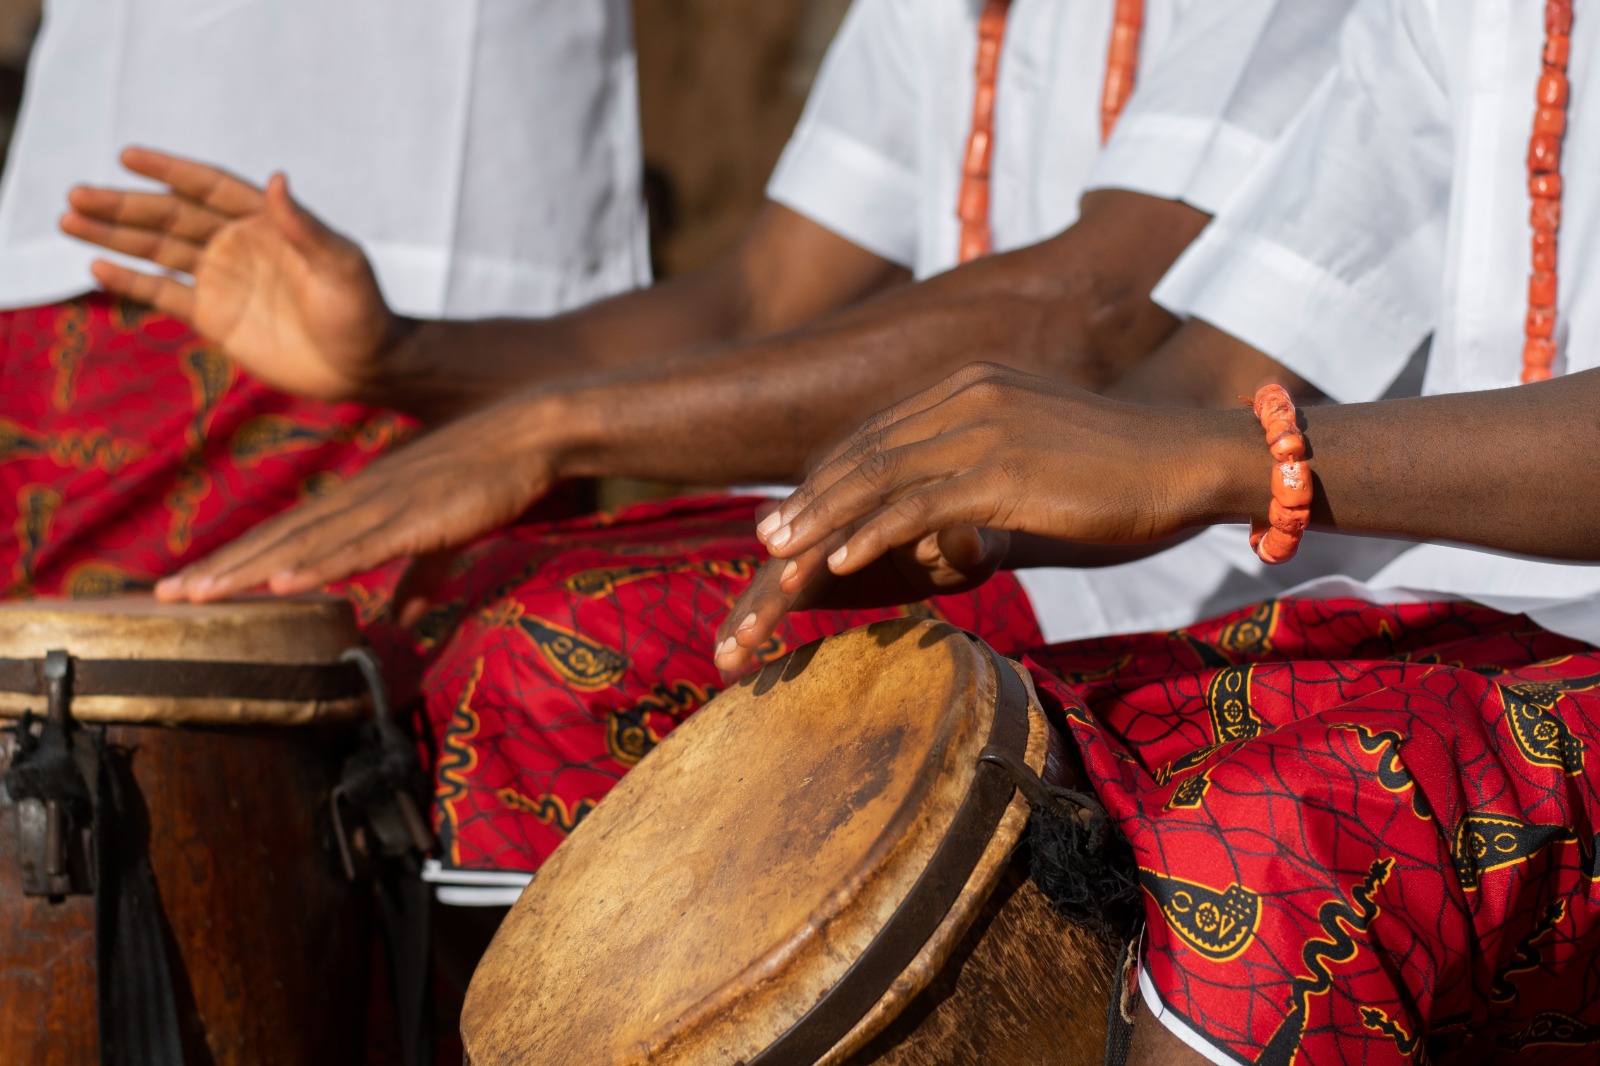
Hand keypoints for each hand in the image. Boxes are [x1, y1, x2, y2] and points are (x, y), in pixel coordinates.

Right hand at [60, 147, 401, 402]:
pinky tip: (96, 265)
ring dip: (115, 236)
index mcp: (267, 223)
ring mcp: (224, 280)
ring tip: (68, 219)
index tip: (128, 155)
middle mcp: (239, 245)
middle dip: (124, 205)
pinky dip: (132, 281)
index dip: (169, 170)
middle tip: (77, 194)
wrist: (364, 368)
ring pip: (160, 251)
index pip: (208, 187)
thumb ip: (306, 227)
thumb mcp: (341, 266)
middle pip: (171, 216)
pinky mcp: (216, 318)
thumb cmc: (363, 313)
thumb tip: (277, 180)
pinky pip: (165, 295)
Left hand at [153, 397, 561, 604]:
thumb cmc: (490, 476)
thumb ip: (421, 576)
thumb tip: (402, 618)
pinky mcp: (418, 517)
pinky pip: (360, 546)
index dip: (237, 562)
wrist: (531, 432)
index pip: (287, 536)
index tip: (189, 588)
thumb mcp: (446, 533)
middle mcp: (359, 498)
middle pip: (278, 540)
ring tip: (198, 595)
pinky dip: (320, 563)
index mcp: (362, 500)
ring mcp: (384, 505)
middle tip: (165, 599)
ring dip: (249, 570)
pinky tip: (283, 580)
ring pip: (304, 545)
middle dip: (220, 570)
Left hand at [711, 363, 1255, 669]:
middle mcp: (969, 394)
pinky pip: (920, 505)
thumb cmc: (1120, 470)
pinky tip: (840, 562)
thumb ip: (981, 472)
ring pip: (879, 477)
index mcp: (971, 384)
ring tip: (782, 558)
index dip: (827, 477)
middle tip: (765, 543)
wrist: (1189, 460)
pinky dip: (872, 534)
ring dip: (822, 521)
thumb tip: (944, 522)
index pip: (878, 433)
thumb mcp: (1036, 452)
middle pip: (865, 451)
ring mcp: (985, 428)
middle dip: (809, 501)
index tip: (792, 516)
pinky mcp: (1005, 470)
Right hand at [714, 525, 1009, 674]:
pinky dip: (750, 620)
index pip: (833, 527)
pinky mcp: (808, 566)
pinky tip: (725, 659)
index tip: (790, 591)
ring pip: (774, 574)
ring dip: (746, 614)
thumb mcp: (980, 542)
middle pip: (789, 554)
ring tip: (724, 658)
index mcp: (871, 499)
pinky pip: (775, 591)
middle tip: (739, 639)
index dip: (810, 556)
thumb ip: (970, 543)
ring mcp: (815, 542)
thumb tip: (966, 540)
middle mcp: (832, 516)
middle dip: (763, 596)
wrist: (966, 530)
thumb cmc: (980, 538)